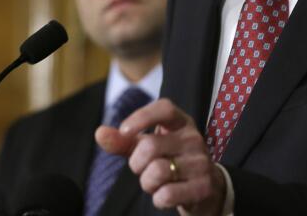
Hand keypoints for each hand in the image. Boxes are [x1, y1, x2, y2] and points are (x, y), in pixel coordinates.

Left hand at [96, 99, 225, 214]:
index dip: (142, 117)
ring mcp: (201, 161)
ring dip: (147, 183)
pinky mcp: (203, 186)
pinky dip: (158, 199)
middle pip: (150, 146)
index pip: (164, 109)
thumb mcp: (149, 147)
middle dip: (137, 164)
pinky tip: (166, 195)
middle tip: (144, 169)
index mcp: (181, 122)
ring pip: (157, 171)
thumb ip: (124, 141)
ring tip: (157, 182)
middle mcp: (193, 138)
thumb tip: (100, 133)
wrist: (207, 187)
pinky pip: (167, 194)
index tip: (124, 131)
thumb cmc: (171, 161)